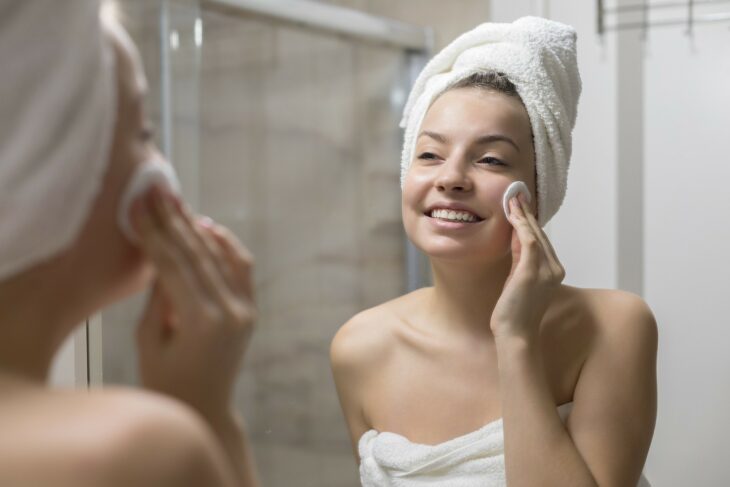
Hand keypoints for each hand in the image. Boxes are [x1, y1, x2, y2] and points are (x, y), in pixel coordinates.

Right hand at [131, 186, 255, 418]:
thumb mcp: (148, 340)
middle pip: (198, 254)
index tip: (138, 205)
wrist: (205, 409)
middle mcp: (231, 311)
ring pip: (222, 256)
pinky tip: (207, 227)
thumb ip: (157, 295)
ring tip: (176, 202)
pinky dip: (225, 245)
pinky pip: (241, 268)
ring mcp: (246, 309)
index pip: (173, 264)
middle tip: (156, 191)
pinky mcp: (250, 309)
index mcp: (202, 321)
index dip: (154, 233)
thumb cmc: (166, 382)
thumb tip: (162, 254)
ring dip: (198, 227)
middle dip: (173, 220)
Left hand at [490, 193, 564, 340]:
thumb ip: (520, 259)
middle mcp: (555, 269)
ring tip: (513, 198)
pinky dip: (520, 226)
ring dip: (523, 214)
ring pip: (535, 234)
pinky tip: (512, 214)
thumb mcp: (518, 279)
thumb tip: (516, 237)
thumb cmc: (514, 312)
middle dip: (527, 213)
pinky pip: (528, 241)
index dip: (531, 221)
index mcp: (554, 271)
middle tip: (516, 195)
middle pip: (540, 234)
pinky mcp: (532, 272)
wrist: (515, 335)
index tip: (520, 206)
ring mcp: (546, 271)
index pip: (542, 240)